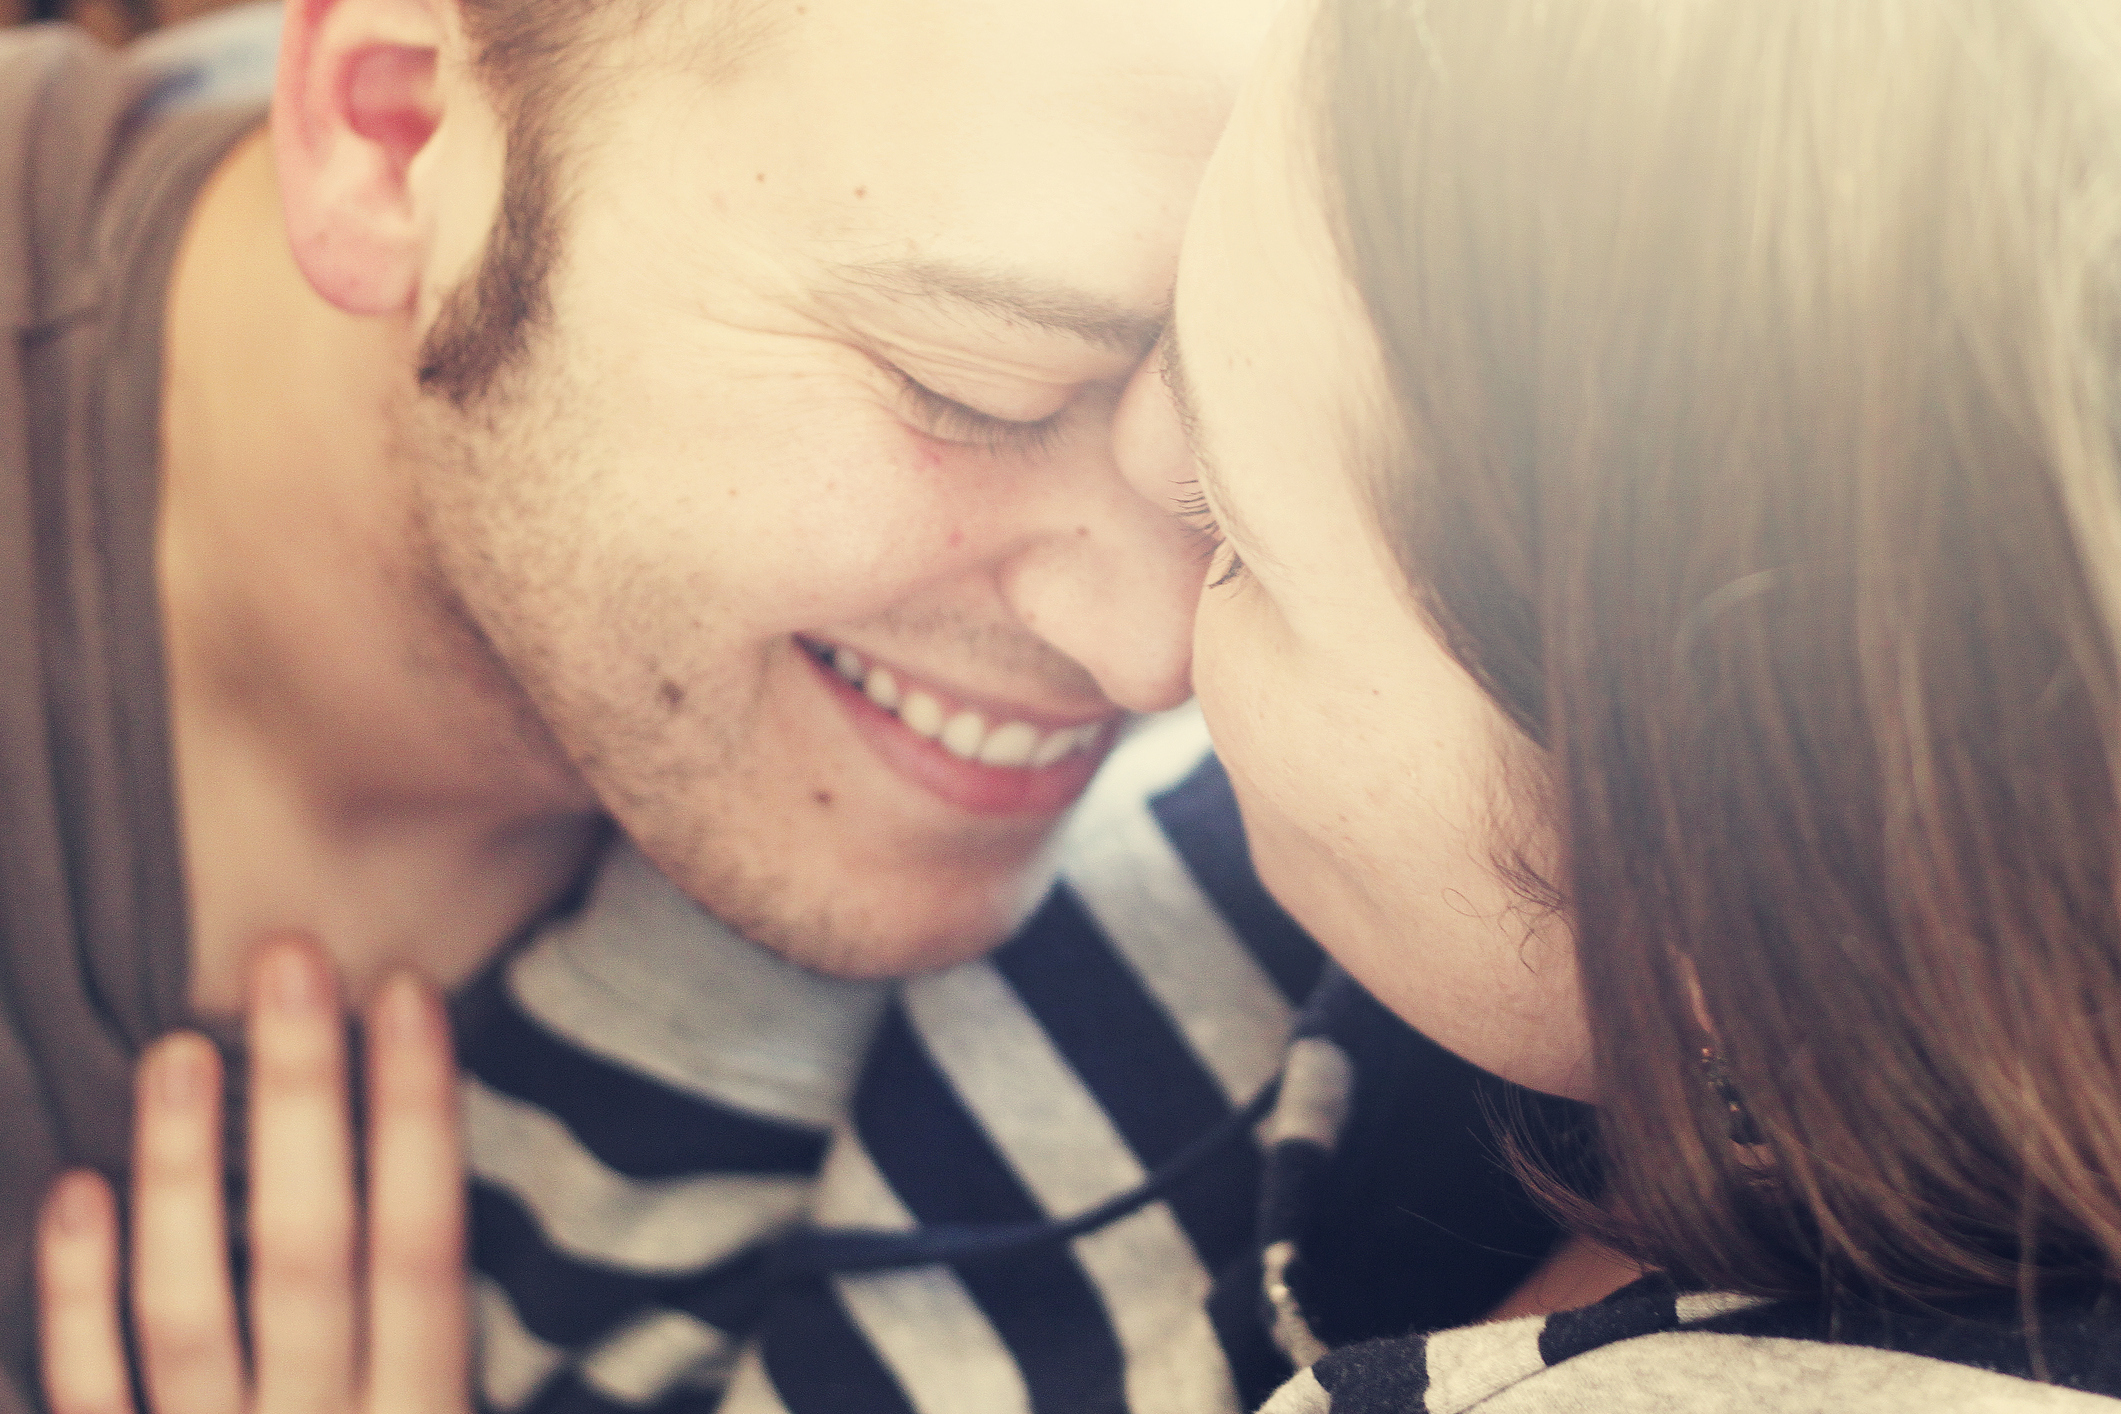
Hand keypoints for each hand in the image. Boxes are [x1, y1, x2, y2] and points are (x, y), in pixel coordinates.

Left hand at [36, 936, 469, 1413]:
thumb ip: (430, 1339)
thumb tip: (436, 1161)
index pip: (425, 1250)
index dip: (417, 1118)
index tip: (406, 992)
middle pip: (308, 1256)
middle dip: (300, 1100)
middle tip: (288, 958)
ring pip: (188, 1314)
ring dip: (181, 1174)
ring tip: (175, 1048)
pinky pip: (88, 1394)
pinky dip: (77, 1296)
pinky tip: (77, 1188)